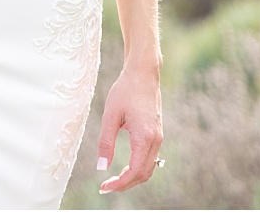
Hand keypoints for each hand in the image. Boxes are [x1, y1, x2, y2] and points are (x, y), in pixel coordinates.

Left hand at [95, 61, 162, 193]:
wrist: (143, 73)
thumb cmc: (125, 91)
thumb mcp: (110, 115)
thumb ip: (105, 143)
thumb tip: (101, 167)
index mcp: (144, 137)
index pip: (134, 172)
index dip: (120, 183)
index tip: (104, 187)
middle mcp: (155, 140)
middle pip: (143, 174)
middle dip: (125, 184)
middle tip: (106, 186)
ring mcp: (158, 137)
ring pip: (149, 168)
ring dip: (132, 177)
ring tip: (113, 179)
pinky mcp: (157, 133)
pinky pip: (150, 159)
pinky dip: (138, 168)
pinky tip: (125, 167)